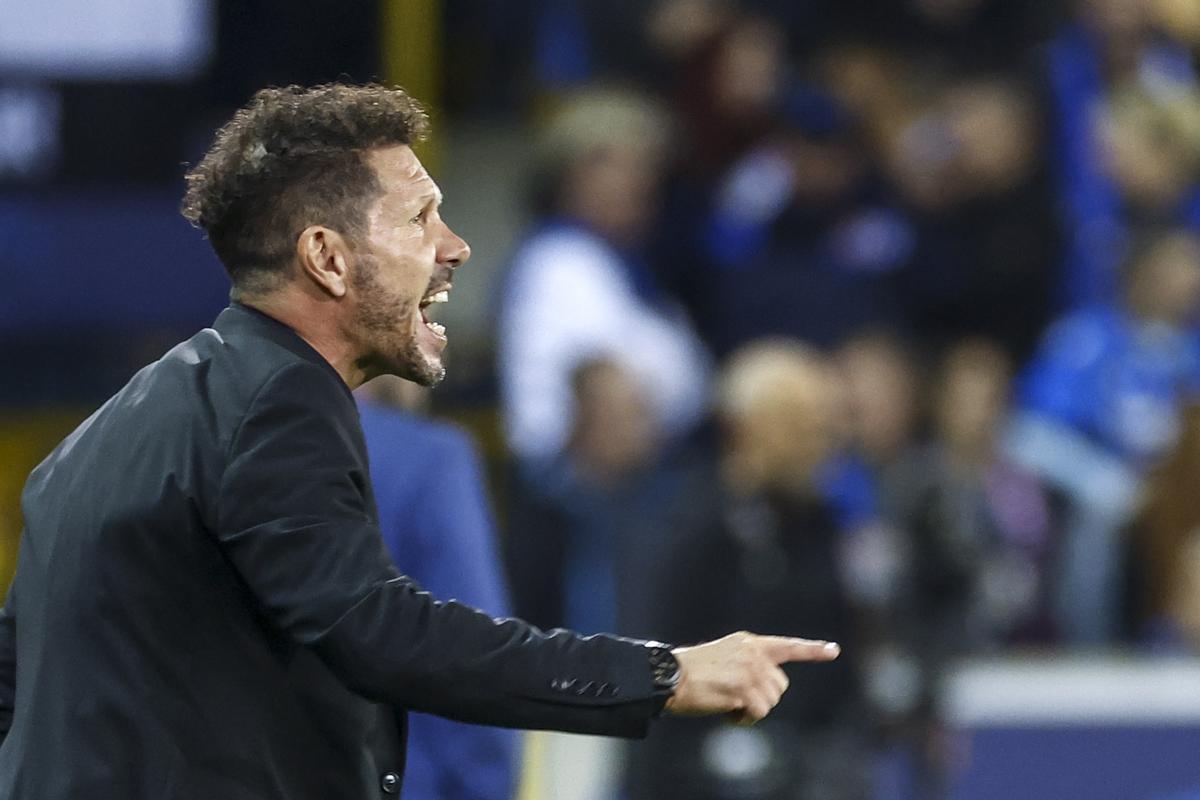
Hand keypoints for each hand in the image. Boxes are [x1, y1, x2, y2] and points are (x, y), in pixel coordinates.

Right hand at [663, 631, 839, 725]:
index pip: (787, 646)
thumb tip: (767, 688)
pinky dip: (744, 719)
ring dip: (752, 710)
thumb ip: (748, 665)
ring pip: (770, 702)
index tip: (834, 650)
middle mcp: (754, 653)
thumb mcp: (724, 657)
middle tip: (737, 699)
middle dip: (763, 697)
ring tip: (727, 704)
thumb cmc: (691, 672)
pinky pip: (758, 713)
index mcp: (749, 642)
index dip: (813, 650)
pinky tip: (726, 711)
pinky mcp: (744, 688)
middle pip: (779, 686)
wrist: (669, 675)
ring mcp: (750, 670)